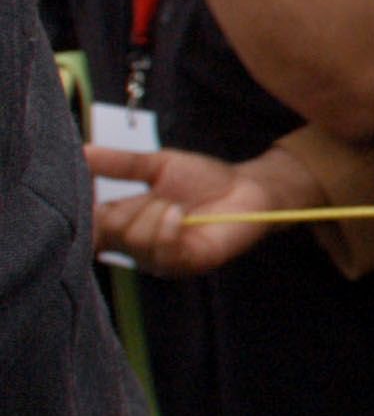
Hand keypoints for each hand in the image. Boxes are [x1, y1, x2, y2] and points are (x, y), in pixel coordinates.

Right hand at [86, 142, 315, 276]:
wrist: (250, 188)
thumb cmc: (205, 179)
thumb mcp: (157, 165)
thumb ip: (119, 163)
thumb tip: (82, 151)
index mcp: (126, 224)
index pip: (88, 230)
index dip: (83, 215)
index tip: (89, 196)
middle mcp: (138, 246)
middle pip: (106, 235)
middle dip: (127, 210)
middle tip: (157, 196)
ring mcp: (160, 259)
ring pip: (134, 242)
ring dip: (152, 216)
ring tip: (175, 204)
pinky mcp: (186, 264)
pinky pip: (162, 253)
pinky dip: (166, 229)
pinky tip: (179, 214)